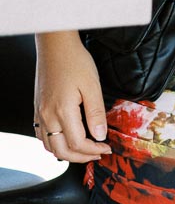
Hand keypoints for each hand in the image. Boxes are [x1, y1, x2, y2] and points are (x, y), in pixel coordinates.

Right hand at [34, 32, 112, 163]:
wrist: (55, 46)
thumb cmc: (74, 61)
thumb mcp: (92, 86)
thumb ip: (96, 113)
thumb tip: (100, 135)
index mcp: (62, 111)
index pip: (78, 143)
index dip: (94, 150)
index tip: (106, 147)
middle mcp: (47, 116)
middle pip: (62, 151)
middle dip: (81, 157)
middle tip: (97, 153)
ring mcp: (40, 113)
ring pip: (49, 146)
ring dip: (67, 153)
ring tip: (85, 149)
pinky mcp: (38, 108)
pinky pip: (42, 135)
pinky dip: (54, 143)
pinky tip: (66, 139)